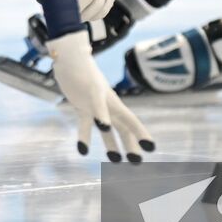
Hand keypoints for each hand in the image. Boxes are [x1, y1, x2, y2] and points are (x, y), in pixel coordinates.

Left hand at [46, 29, 154, 161]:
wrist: (69, 58)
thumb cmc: (80, 65)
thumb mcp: (91, 88)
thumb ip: (98, 108)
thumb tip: (103, 125)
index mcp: (112, 100)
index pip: (130, 120)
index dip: (141, 133)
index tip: (151, 148)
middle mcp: (107, 105)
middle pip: (123, 128)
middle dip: (130, 144)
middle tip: (137, 163)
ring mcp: (95, 107)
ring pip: (108, 130)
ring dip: (112, 145)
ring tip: (115, 162)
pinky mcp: (83, 107)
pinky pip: (86, 125)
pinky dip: (84, 137)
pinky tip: (82, 151)